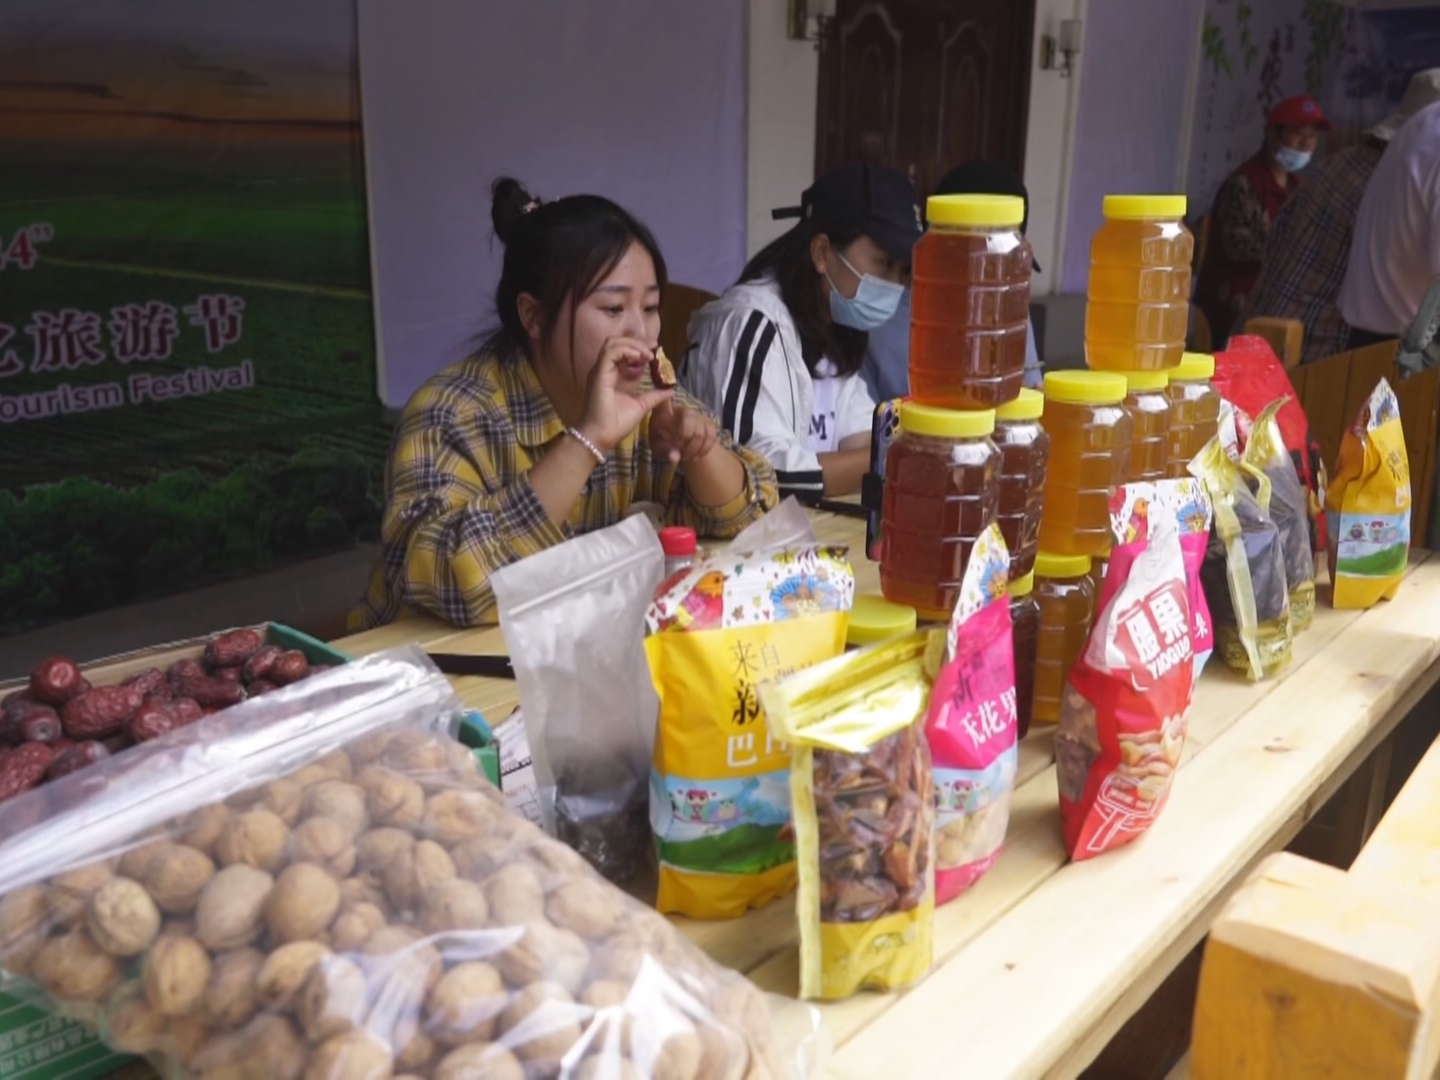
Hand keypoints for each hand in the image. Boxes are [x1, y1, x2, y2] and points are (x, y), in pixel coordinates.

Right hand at [578, 337, 672, 453]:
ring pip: (613, 343)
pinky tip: (640, 358)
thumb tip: (670, 390)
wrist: (601, 436)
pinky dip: (627, 350)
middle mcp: (604, 369)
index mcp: (612, 375)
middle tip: (653, 350)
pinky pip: (611, 351)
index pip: (623, 352)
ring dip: (632, 345)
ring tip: (647, 355)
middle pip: (618, 343)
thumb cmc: (616, 424)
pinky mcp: (599, 372)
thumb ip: (654, 396)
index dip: (639, 348)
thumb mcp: (641, 406)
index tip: (655, 351)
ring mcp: (600, 370)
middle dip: (637, 343)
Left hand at [649, 397, 718, 464]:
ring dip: (695, 449)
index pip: (665, 399)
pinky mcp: (708, 424)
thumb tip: (675, 457)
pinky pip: (712, 436)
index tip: (669, 396)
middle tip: (680, 454)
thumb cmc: (663, 440)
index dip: (667, 393)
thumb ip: (665, 451)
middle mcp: (682, 409)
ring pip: (702, 431)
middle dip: (686, 442)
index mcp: (664, 411)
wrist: (675, 442)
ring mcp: (697, 415)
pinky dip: (705, 449)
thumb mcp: (657, 447)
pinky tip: (696, 456)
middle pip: (689, 419)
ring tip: (686, 457)